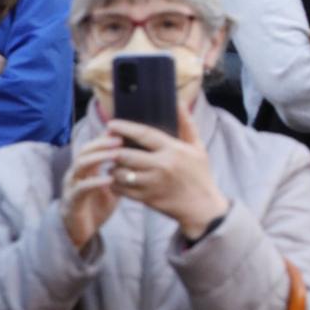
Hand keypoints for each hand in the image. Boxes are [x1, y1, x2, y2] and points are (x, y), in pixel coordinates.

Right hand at [62, 133, 122, 250]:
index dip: (105, 137)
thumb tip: (142, 158)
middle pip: (85, 150)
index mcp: (86, 168)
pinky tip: (110, 179)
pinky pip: (81, 188)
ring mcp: (71, 186)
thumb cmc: (98, 206)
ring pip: (80, 165)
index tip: (123, 131)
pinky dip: (95, 182)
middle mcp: (76, 173)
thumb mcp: (113, 187)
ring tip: (116, 155)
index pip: (93, 146)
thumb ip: (122, 173)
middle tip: (120, 140)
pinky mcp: (72, 201)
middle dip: (102, 143)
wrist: (82, 232)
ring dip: (98, 158)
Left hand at [106, 110, 228, 240]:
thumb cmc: (200, 174)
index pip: (144, 134)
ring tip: (113, 163)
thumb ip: (186, 124)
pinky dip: (115, 183)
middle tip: (106, 145)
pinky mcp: (146, 198)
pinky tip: (117, 179)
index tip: (111, 124)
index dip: (125, 128)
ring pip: (121, 173)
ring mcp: (153, 183)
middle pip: (126, 154)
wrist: (202, 206)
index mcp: (173, 150)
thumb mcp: (197, 147)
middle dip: (113, 149)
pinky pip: (122, 189)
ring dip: (113, 167)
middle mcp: (162, 166)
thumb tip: (178, 102)